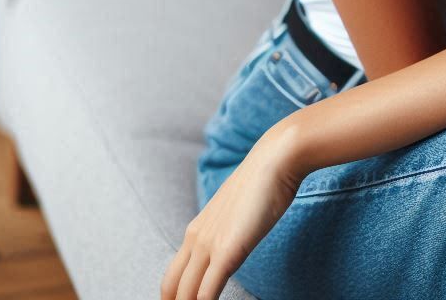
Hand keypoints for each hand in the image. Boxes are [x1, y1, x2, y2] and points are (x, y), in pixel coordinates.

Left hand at [160, 125, 305, 299]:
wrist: (274, 160)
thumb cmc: (262, 183)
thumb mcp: (237, 211)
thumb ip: (229, 228)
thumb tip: (235, 240)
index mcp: (196, 230)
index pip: (172, 276)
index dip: (173, 298)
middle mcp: (195, 238)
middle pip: (170, 288)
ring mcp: (209, 245)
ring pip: (185, 294)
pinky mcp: (226, 252)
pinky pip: (206, 292)